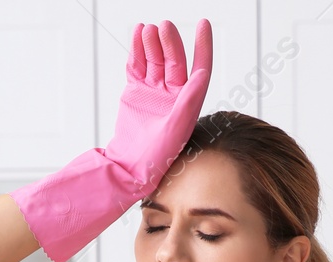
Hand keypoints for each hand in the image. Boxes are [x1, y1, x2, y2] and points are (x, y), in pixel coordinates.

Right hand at [104, 20, 213, 193]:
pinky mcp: (136, 92)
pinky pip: (138, 66)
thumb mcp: (176, 130)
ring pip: (155, 60)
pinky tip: (137, 33)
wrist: (129, 167)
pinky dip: (137, 50)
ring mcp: (153, 92)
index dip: (203, 46)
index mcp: (188, 102)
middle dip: (170, 43)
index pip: (199, 67)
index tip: (204, 23)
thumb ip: (188, 101)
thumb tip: (203, 74)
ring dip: (152, 44)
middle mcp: (173, 94)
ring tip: (147, 29)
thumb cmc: (156, 157)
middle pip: (174, 61)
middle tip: (164, 27)